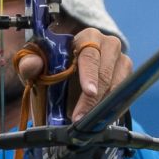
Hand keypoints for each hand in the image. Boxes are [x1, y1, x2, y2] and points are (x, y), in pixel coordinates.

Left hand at [16, 28, 131, 121]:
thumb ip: (30, 64)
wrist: (67, 77)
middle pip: (106, 72)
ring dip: (103, 105)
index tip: (89, 92)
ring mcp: (121, 60)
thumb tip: (32, 65)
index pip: (90, 55)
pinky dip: (114, 108)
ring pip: (119, 84)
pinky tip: (102, 119)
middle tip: (81, 118)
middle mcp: (108, 44)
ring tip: (88, 121)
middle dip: (93, 98)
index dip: (89, 74)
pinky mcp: (128, 77)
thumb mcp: (38, 67)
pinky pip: (125, 94)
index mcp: (87, 37)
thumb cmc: (53, 69)